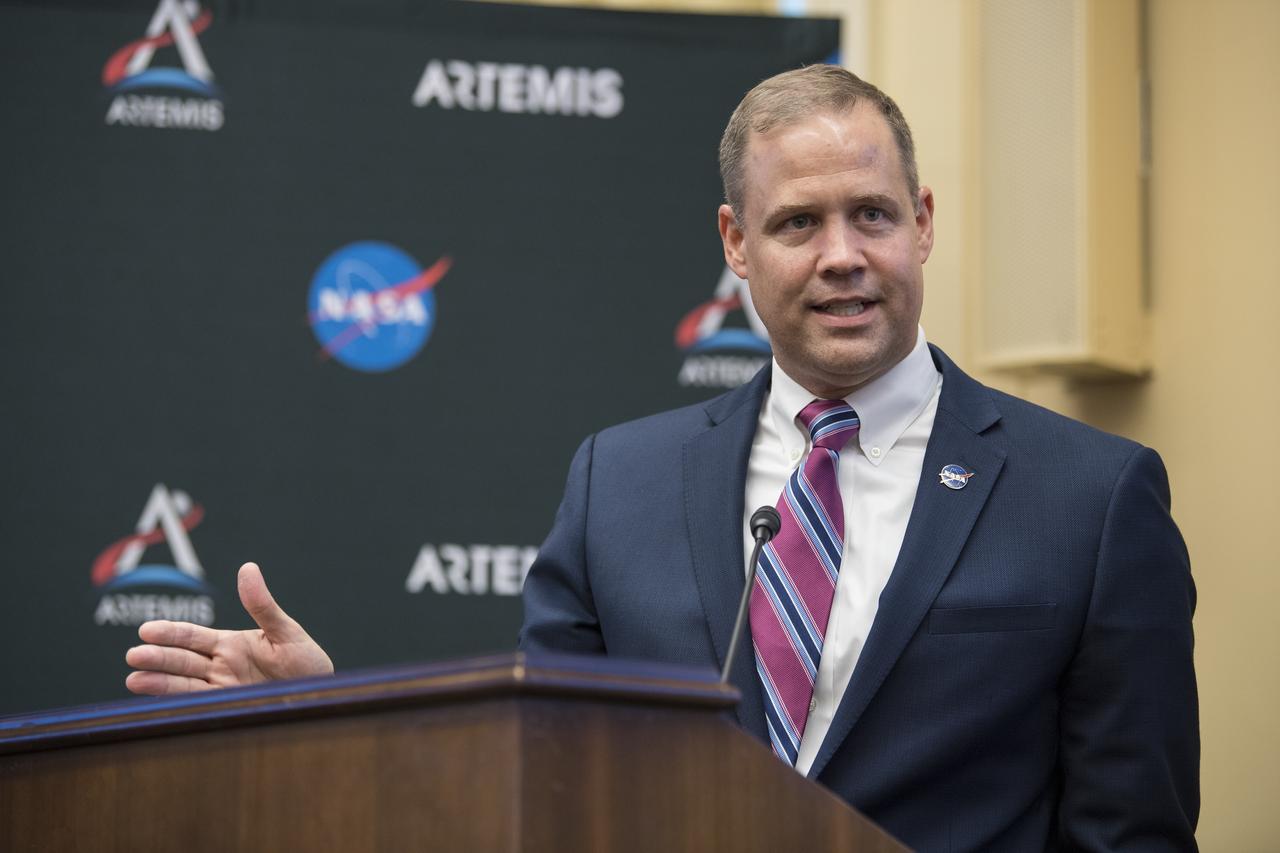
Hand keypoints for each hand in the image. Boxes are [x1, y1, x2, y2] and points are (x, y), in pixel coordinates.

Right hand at [125, 562, 333, 694]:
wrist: (320, 695)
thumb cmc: (306, 662)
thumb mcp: (286, 631)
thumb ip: (263, 605)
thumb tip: (247, 568)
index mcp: (231, 644)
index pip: (193, 637)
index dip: (171, 633)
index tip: (147, 630)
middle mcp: (221, 666)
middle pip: (183, 661)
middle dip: (158, 658)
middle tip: (134, 655)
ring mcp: (223, 688)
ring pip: (185, 685)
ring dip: (159, 683)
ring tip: (134, 681)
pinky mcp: (229, 707)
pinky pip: (201, 705)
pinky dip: (179, 705)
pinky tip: (157, 704)